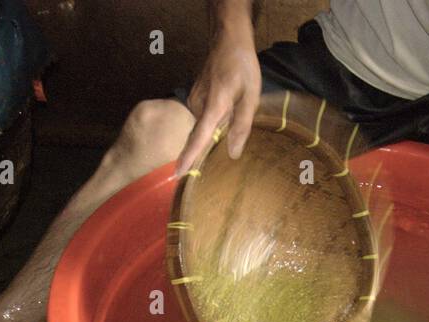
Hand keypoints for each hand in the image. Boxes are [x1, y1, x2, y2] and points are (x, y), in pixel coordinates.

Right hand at [175, 19, 260, 174]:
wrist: (228, 39)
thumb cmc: (242, 67)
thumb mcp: (251, 97)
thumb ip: (241, 126)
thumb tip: (233, 154)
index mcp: (213, 107)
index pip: (198, 138)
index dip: (189, 157)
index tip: (177, 174)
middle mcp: (198, 105)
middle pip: (203, 134)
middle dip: (212, 141)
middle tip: (228, 124)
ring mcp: (194, 100)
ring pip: (205, 124)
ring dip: (218, 124)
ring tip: (235, 104)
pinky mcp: (195, 96)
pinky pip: (204, 115)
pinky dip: (214, 116)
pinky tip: (228, 103)